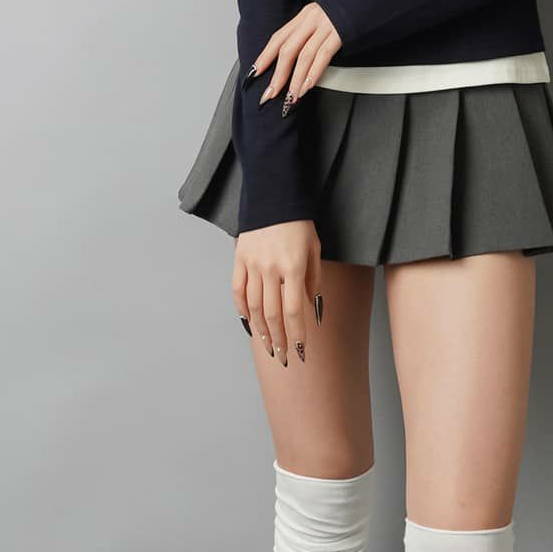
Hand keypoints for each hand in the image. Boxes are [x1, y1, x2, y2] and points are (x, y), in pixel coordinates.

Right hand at [233, 219, 321, 367]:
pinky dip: (242, 309)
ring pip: (253, 306)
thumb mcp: (315, 250)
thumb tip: (310, 309)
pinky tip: (248, 323)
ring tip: (267, 345)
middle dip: (279, 339)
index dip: (297, 334)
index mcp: (294, 267)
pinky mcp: (239, 259)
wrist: (274, 196)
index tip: (300, 350)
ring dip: (261, 330)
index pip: (294, 311)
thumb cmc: (299, 224)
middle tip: (282, 356)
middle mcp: (271, 269)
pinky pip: (238, 290)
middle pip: (272, 314)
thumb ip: (313, 281)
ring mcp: (252, 264)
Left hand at [251, 4, 343, 107]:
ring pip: (304, 56)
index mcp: (305, 15)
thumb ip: (310, 33)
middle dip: (278, 74)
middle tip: (270, 93)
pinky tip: (308, 86)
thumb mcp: (324, 19)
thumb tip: (298, 58)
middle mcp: (311, 19)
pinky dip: (313, 73)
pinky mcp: (339, 33)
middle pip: (288, 49)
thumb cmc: (350, 12)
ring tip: (291, 96)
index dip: (265, 55)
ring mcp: (326, 25)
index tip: (255, 72)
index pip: (279, 37)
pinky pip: (322, 56)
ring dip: (295, 80)